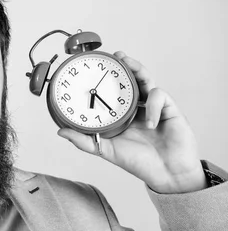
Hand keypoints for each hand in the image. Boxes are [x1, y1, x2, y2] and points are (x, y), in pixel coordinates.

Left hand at [58, 51, 204, 192]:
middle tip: (116, 56)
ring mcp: (154, 107)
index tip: (96, 66)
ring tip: (129, 64)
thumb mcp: (106, 150)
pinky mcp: (170, 110)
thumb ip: (84, 141)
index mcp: (123, 114)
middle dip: (126, 65)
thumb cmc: (139, 162)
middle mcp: (138, 107)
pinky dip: (153, 106)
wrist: (167, 175)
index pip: (115, 90)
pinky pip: (160, 97)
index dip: (108, 78)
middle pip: (133, 80)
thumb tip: (61, 132)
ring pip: (147, 80)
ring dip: (139, 70)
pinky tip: (150, 123)